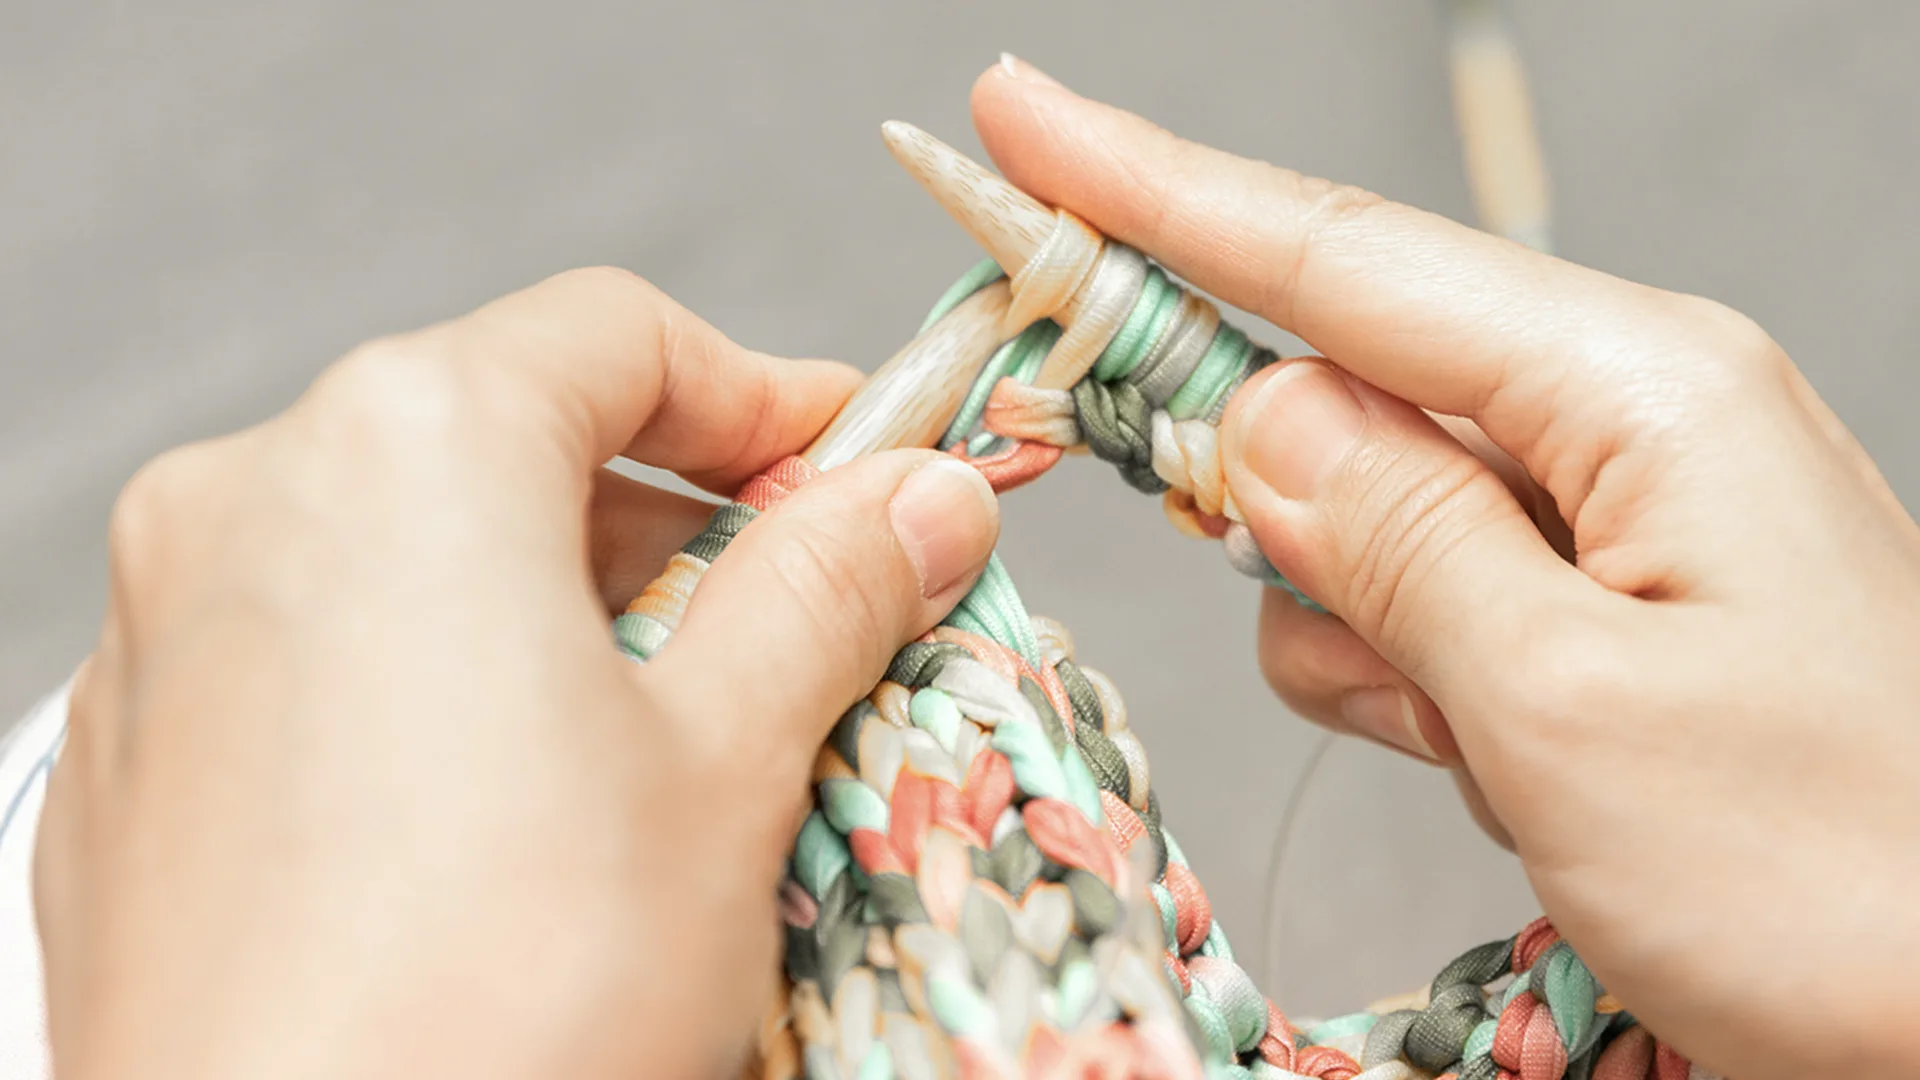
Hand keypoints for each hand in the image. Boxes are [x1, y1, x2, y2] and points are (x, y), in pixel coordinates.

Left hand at [33, 269, 999, 1079]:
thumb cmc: (499, 998)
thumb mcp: (724, 765)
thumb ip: (827, 589)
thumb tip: (920, 502)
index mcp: (400, 448)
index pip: (619, 336)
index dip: (770, 397)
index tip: (863, 471)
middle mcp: (247, 504)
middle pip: (508, 437)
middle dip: (672, 520)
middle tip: (795, 623)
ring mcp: (163, 636)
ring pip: (407, 552)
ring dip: (559, 610)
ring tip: (665, 745)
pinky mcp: (134, 765)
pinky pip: (314, 661)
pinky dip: (435, 687)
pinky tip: (515, 821)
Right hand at [974, 59, 1919, 1079]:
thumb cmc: (1846, 878)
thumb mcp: (1568, 710)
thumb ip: (1393, 539)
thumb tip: (1253, 415)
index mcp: (1636, 390)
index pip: (1340, 258)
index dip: (1153, 188)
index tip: (1017, 117)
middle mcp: (1626, 419)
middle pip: (1343, 381)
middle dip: (1263, 482)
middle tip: (1291, 591)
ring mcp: (1617, 515)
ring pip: (1368, 513)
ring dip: (1361, 626)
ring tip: (1472, 742)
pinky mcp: (1602, 605)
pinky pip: (1427, 597)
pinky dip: (1413, 678)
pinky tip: (1493, 758)